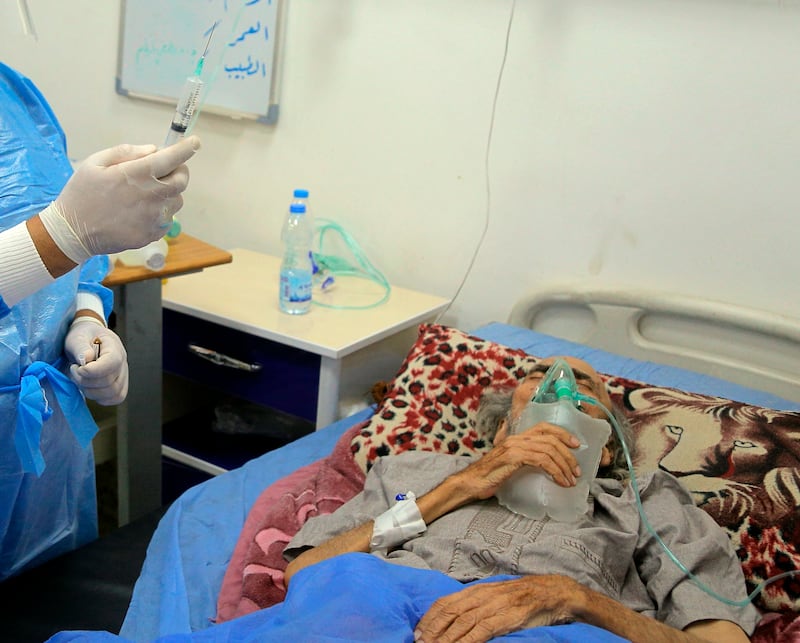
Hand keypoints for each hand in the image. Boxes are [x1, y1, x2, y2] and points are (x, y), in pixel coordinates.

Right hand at [38, 136, 199, 262]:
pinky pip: (167, 219)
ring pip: (176, 201)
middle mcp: (151, 196)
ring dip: (169, 193)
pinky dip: (161, 211)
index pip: (172, 158)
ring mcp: (154, 217)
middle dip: (179, 171)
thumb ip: (126, 152)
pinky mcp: (153, 233)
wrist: (73, 232)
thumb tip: (153, 150)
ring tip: (146, 194)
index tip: (194, 142)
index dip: (186, 148)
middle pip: (182, 181)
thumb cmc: (82, 193)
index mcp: (137, 174)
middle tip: (167, 169)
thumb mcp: (95, 162)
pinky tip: (140, 212)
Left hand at [65, 319, 128, 404]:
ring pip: (111, 393)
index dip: (93, 370)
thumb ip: (80, 347)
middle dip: (85, 380)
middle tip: (75, 369)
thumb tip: (86, 359)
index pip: (112, 363)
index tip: (78, 367)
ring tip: (80, 378)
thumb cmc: (82, 337)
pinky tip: (89, 387)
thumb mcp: (77, 337)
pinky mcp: (119, 387)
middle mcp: (123, 363)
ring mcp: (123, 376)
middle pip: (110, 382)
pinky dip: (99, 398)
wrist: (87, 341)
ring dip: (90, 390)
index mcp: (115, 347)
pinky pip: (114, 399)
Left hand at [414, 575, 578, 642]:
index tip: (418, 633)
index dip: (429, 618)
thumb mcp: (494, 596)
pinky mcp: (508, 617)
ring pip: (462, 622)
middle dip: (433, 630)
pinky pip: (482, 630)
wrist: (551, 592)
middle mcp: (483, 595)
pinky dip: (467, 641)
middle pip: (450, 613)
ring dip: (446, 638)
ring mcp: (495, 605)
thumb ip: (475, 604)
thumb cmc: (521, 598)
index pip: (445, 603)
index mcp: (477, 590)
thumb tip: (453, 618)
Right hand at [453, 423, 581, 500]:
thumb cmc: (490, 476)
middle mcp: (516, 438)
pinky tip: (559, 481)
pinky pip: (542, 460)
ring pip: (549, 450)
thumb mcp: (510, 464)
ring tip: (570, 480)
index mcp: (517, 438)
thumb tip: (546, 465)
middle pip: (550, 439)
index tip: (577, 445)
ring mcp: (514, 447)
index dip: (563, 433)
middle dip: (568, 455)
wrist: (471, 483)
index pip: (544, 427)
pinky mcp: (513, 458)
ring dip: (564, 466)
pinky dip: (555, 471)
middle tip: (576, 471)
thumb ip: (525, 459)